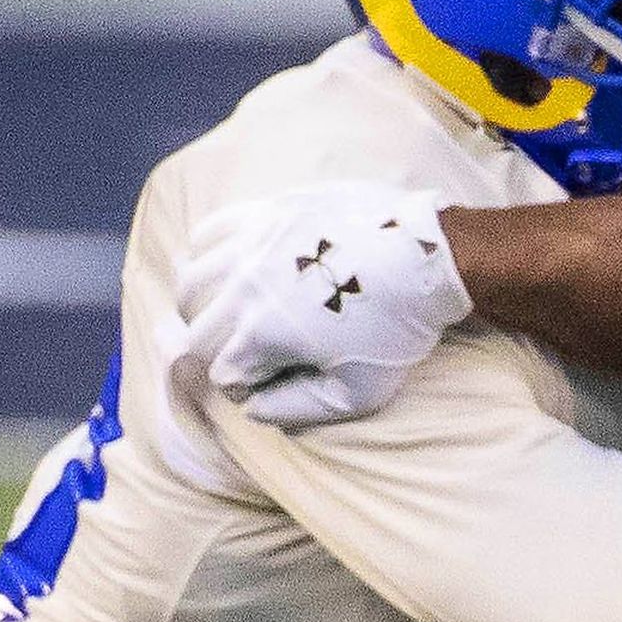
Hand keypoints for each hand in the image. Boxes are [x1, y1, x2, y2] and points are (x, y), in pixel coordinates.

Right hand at [174, 183, 471, 428]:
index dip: (247, 387)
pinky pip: (207, 233)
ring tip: (236, 314)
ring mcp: (251, 243)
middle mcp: (243, 286)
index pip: (222, 376)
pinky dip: (209, 256)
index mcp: (262, 334)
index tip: (275, 381)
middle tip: (256, 353)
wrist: (430, 258)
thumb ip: (297, 410)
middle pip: (197, 334)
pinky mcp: (266, 212)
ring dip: (205, 307)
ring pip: (190, 284)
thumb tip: (254, 409)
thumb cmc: (399, 328)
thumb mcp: (358, 392)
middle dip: (221, 353)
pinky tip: (236, 269)